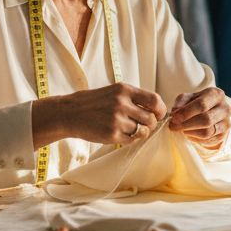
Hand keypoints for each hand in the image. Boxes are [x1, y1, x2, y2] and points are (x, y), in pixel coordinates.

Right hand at [31, 82, 167, 147]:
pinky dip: (128, 139)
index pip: (154, 100)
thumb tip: (156, 110)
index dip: (160, 110)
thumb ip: (134, 98)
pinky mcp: (111, 134)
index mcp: (124, 90)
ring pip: (141, 131)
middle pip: (151, 119)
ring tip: (125, 128)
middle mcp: (122, 103)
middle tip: (142, 125)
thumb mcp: (114, 92)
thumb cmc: (94, 103)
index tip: (158, 114)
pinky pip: (130, 140)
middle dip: (150, 124)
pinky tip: (117, 133)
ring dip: (138, 132)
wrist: (69, 113)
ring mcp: (116, 120)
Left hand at [168, 87, 230, 148]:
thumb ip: (181, 102)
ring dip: (190, 132)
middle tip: (173, 126)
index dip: (186, 112)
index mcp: (216, 95)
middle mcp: (225, 108)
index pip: (202, 104)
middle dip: (186, 124)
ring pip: (207, 132)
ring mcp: (226, 122)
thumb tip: (175, 111)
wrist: (212, 112)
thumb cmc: (197, 103)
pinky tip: (188, 134)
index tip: (174, 117)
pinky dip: (195, 138)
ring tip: (180, 130)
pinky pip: (208, 140)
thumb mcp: (189, 98)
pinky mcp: (223, 134)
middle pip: (205, 119)